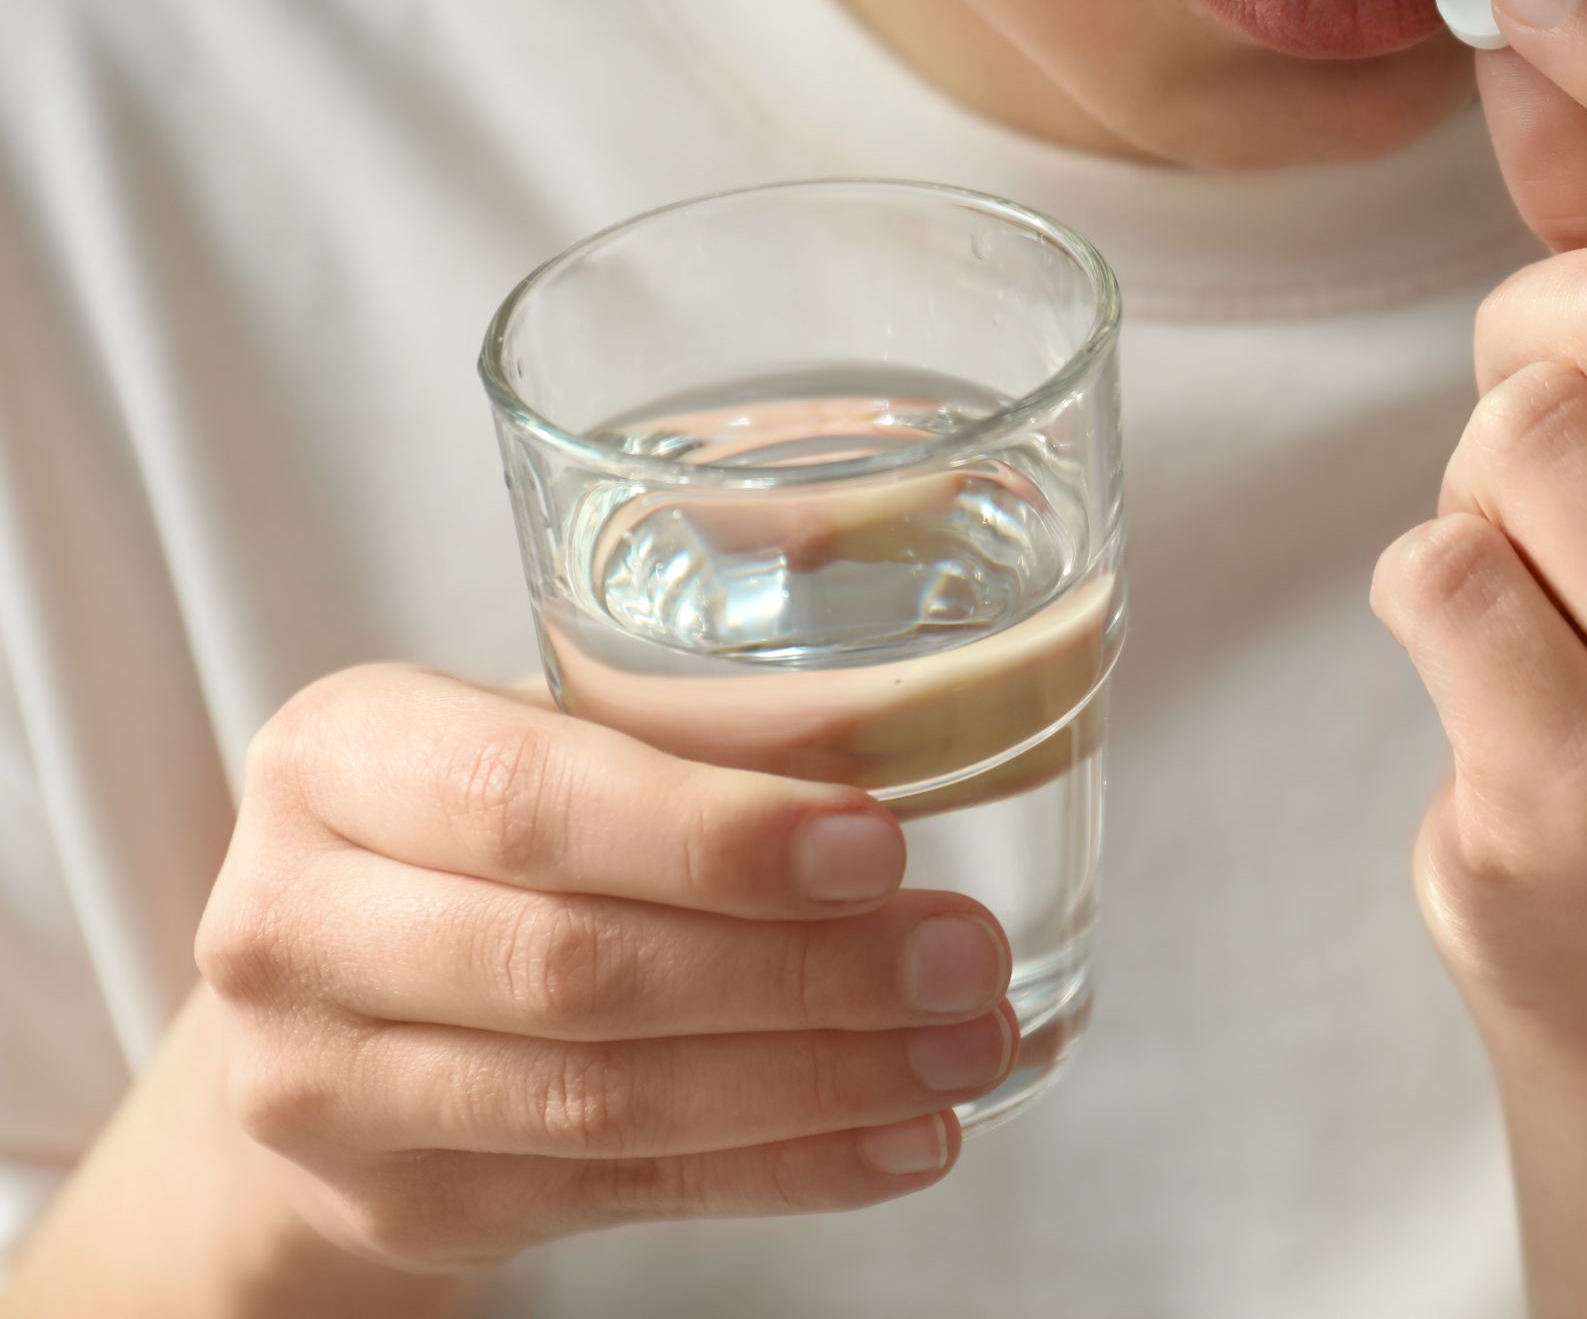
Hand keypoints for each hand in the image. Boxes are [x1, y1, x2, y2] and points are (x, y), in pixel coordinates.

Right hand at [191, 664, 1018, 1271]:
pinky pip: (621, 1192)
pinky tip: (907, 1138)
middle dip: (798, 968)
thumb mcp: (556, 729)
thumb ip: (708, 716)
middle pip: (571, 964)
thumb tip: (911, 705)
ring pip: (601, 1098)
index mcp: (339, 755)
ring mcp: (328, 1085)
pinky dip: (786, 1167)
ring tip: (966, 1047)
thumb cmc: (480, 828)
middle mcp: (296, 922)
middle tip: (963, 957)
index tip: (879, 843)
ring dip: (816, 1080)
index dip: (710, 835)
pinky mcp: (403, 1203)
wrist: (333, 1002)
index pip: (527, 802)